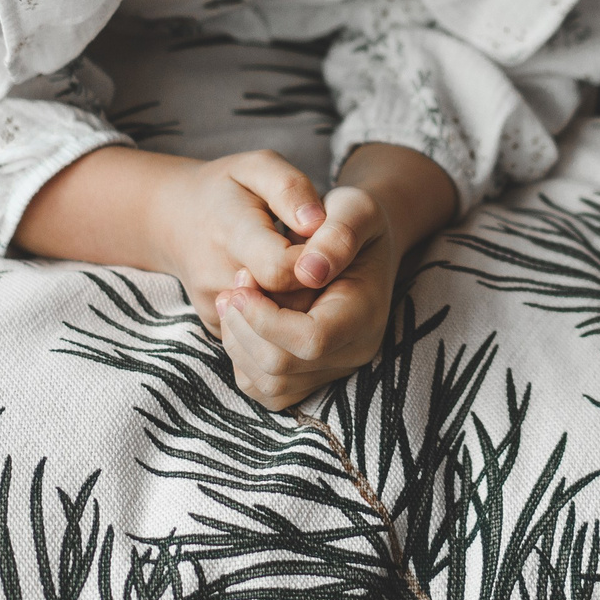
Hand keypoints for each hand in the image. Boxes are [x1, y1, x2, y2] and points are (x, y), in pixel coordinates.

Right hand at [137, 150, 365, 331]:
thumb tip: (316, 224)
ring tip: (300, 270)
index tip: (321, 243)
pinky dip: (284, 316)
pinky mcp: (216, 327)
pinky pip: (264, 335)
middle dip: (313, 285)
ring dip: (301, 302)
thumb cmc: (227, 189)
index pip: (281, 268)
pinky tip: (285, 289)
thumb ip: (290, 188)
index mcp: (229, 231)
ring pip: (276, 325)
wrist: (175, 219)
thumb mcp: (258, 167)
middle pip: (284, 302)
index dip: (314, 260)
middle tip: (316, 258)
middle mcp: (214, 276)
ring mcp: (213, 307)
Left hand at [215, 186, 400, 409]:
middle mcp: (354, 351)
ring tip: (234, 299)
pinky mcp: (311, 377)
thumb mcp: (354, 209)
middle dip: (245, 327)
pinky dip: (243, 359)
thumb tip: (309, 272)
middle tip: (235, 285)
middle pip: (282, 367)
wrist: (358, 242)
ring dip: (238, 343)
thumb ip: (338, 235)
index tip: (243, 280)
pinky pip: (266, 390)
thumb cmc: (351, 221)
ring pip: (269, 385)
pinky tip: (242, 321)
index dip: (266, 318)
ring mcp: (333, 369)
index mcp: (365, 314)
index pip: (311, 340)